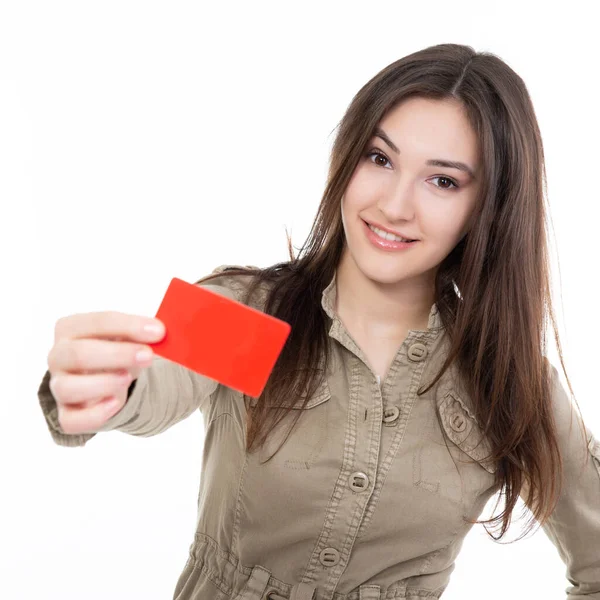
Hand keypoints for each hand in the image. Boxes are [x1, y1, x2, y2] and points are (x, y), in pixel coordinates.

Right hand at [46, 311, 165, 433]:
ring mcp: (59, 386)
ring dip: (103, 383)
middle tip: (148, 356)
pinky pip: (71, 420)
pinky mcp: (66, 414)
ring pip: (68, 388)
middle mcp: (58, 356)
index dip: (128, 326)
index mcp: (70, 328)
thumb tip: (163, 332)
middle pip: (78, 354)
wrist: (110, 378)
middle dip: (117, 354)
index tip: (158, 331)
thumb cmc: (117, 350)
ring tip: (129, 378)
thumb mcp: (129, 336)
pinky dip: (94, 414)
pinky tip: (116, 403)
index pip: (96, 323)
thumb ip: (143, 332)